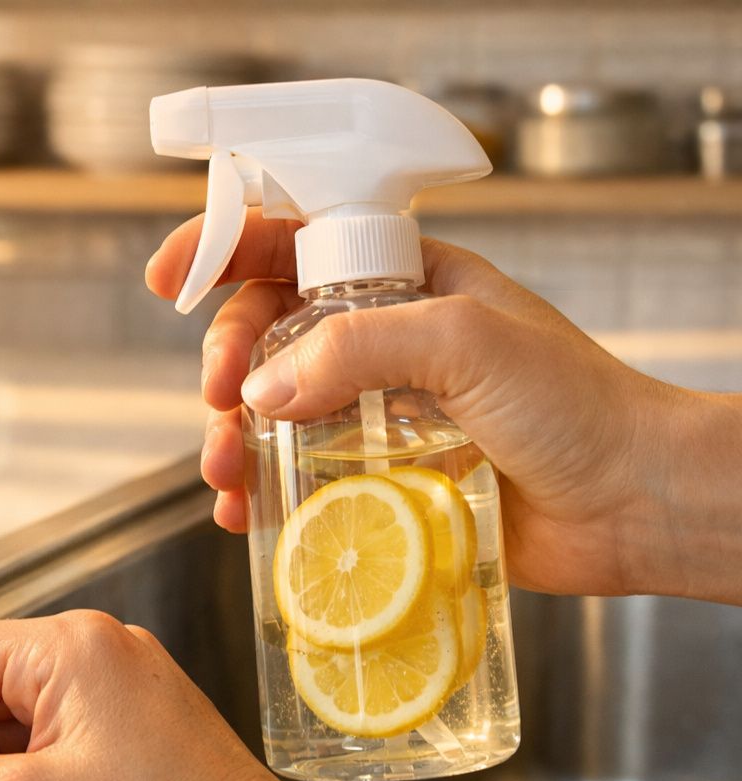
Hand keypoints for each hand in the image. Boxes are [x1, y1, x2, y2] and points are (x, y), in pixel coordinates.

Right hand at [145, 211, 741, 600]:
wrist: (634, 504)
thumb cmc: (578, 406)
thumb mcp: (467, 341)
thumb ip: (357, 348)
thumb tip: (262, 390)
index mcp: (406, 282)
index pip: (296, 246)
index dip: (225, 250)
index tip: (170, 278)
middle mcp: (383, 343)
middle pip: (265, 333)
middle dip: (223, 361)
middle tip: (216, 400)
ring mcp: (376, 415)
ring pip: (270, 413)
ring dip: (228, 437)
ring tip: (221, 472)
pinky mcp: (378, 483)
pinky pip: (295, 480)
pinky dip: (257, 494)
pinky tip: (242, 512)